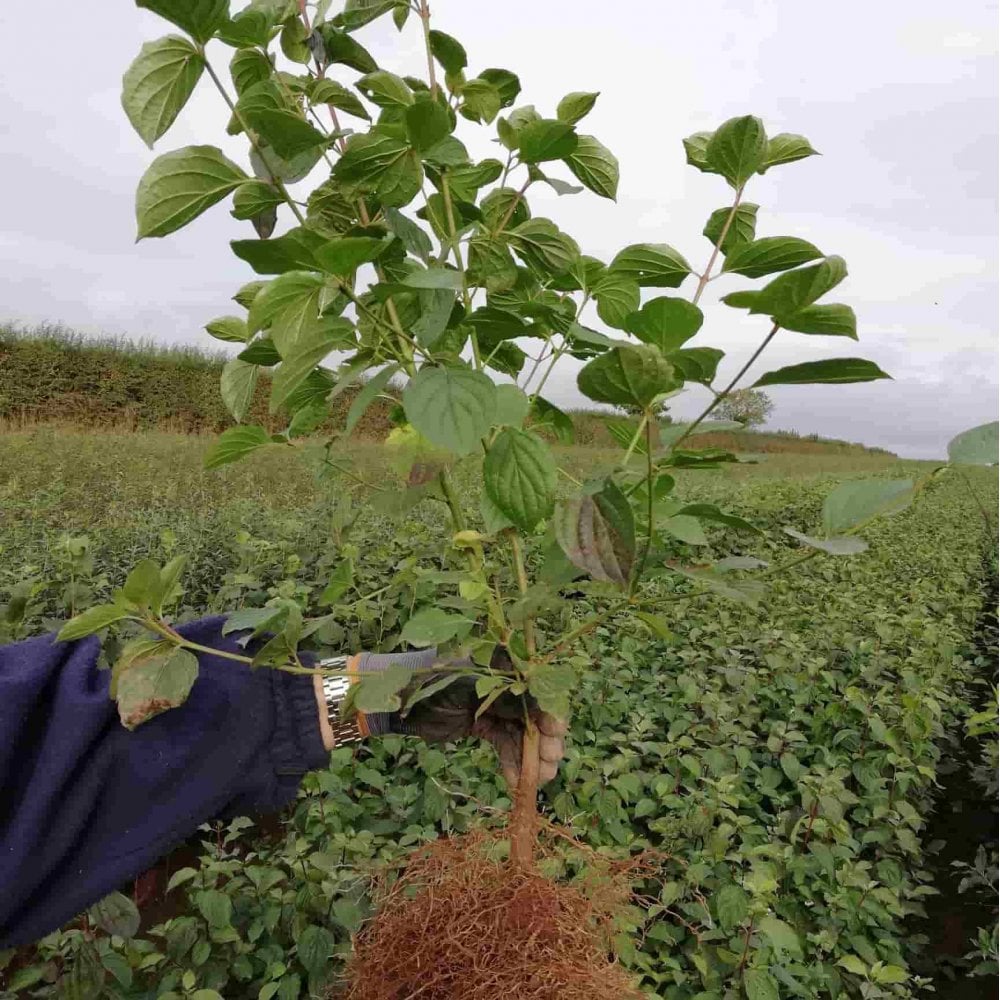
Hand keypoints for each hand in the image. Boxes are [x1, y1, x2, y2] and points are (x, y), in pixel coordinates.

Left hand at [362, 655, 567, 789]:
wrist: (395, 702)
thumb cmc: (428, 685)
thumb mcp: (468, 690)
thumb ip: (504, 700)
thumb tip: (542, 713)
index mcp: (501, 665)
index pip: (535, 688)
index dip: (549, 710)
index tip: (555, 733)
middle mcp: (503, 684)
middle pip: (533, 713)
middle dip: (543, 741)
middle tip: (549, 766)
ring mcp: (494, 705)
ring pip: (522, 733)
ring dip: (530, 758)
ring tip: (537, 782)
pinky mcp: (484, 724)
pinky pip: (504, 743)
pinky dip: (511, 762)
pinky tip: (515, 782)